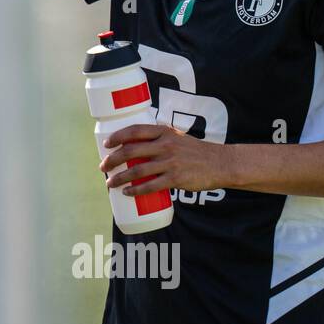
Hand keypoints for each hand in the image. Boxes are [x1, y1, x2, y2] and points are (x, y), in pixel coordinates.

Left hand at [99, 122, 229, 196]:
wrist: (220, 164)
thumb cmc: (195, 151)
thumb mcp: (177, 138)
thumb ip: (158, 140)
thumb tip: (135, 148)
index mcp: (164, 132)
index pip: (134, 130)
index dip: (117, 136)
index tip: (106, 144)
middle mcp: (165, 145)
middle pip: (130, 151)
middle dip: (112, 160)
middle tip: (103, 167)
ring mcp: (170, 162)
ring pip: (137, 170)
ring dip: (119, 178)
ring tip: (110, 183)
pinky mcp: (176, 179)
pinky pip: (150, 186)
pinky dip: (136, 190)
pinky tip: (127, 192)